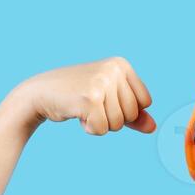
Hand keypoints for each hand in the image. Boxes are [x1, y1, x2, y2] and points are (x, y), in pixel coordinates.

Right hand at [15, 57, 155, 135]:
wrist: (41, 93)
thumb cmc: (77, 97)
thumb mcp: (109, 101)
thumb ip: (134, 115)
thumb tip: (153, 127)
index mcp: (121, 64)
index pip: (145, 102)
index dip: (126, 110)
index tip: (105, 100)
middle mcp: (113, 69)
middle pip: (132, 115)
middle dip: (112, 119)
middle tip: (91, 105)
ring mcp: (101, 82)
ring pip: (118, 124)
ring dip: (100, 124)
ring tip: (84, 108)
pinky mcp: (90, 98)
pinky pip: (102, 129)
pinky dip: (90, 128)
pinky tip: (77, 113)